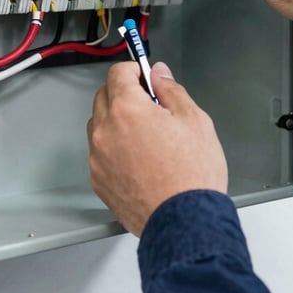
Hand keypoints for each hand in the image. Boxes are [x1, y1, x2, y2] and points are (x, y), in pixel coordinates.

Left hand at [88, 61, 227, 236]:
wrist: (185, 222)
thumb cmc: (192, 174)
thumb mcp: (194, 119)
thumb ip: (170, 89)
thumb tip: (159, 74)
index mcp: (127, 108)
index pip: (117, 73)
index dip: (134, 70)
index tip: (145, 76)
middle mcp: (105, 131)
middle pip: (104, 96)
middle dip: (123, 93)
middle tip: (150, 105)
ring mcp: (98, 158)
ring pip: (99, 126)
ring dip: (116, 121)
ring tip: (146, 136)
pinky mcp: (99, 181)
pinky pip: (100, 154)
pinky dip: (114, 149)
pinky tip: (139, 160)